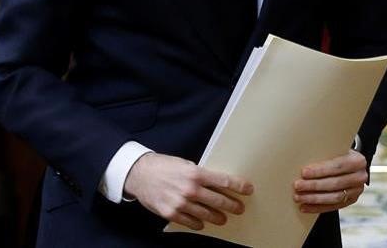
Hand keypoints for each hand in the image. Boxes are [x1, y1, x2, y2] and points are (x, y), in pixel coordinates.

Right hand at [123, 152, 252, 229]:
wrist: (139, 174)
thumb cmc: (162, 166)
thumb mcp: (184, 164)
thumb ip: (200, 174)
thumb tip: (217, 183)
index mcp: (195, 173)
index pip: (224, 180)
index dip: (239, 186)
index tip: (248, 189)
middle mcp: (190, 189)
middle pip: (219, 200)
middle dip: (232, 205)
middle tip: (239, 208)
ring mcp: (181, 203)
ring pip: (207, 214)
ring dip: (218, 217)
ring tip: (223, 218)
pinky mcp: (172, 213)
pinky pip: (192, 222)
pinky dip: (199, 223)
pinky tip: (202, 222)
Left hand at [293, 149, 367, 212]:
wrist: (351, 164)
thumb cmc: (337, 154)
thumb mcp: (335, 149)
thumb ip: (324, 153)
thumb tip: (302, 157)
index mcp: (358, 161)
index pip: (337, 166)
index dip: (320, 170)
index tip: (304, 172)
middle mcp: (360, 177)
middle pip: (335, 183)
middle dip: (314, 185)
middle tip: (297, 186)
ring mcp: (357, 191)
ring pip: (334, 197)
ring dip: (314, 198)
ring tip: (299, 197)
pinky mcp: (351, 201)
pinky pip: (333, 207)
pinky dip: (317, 207)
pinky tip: (305, 207)